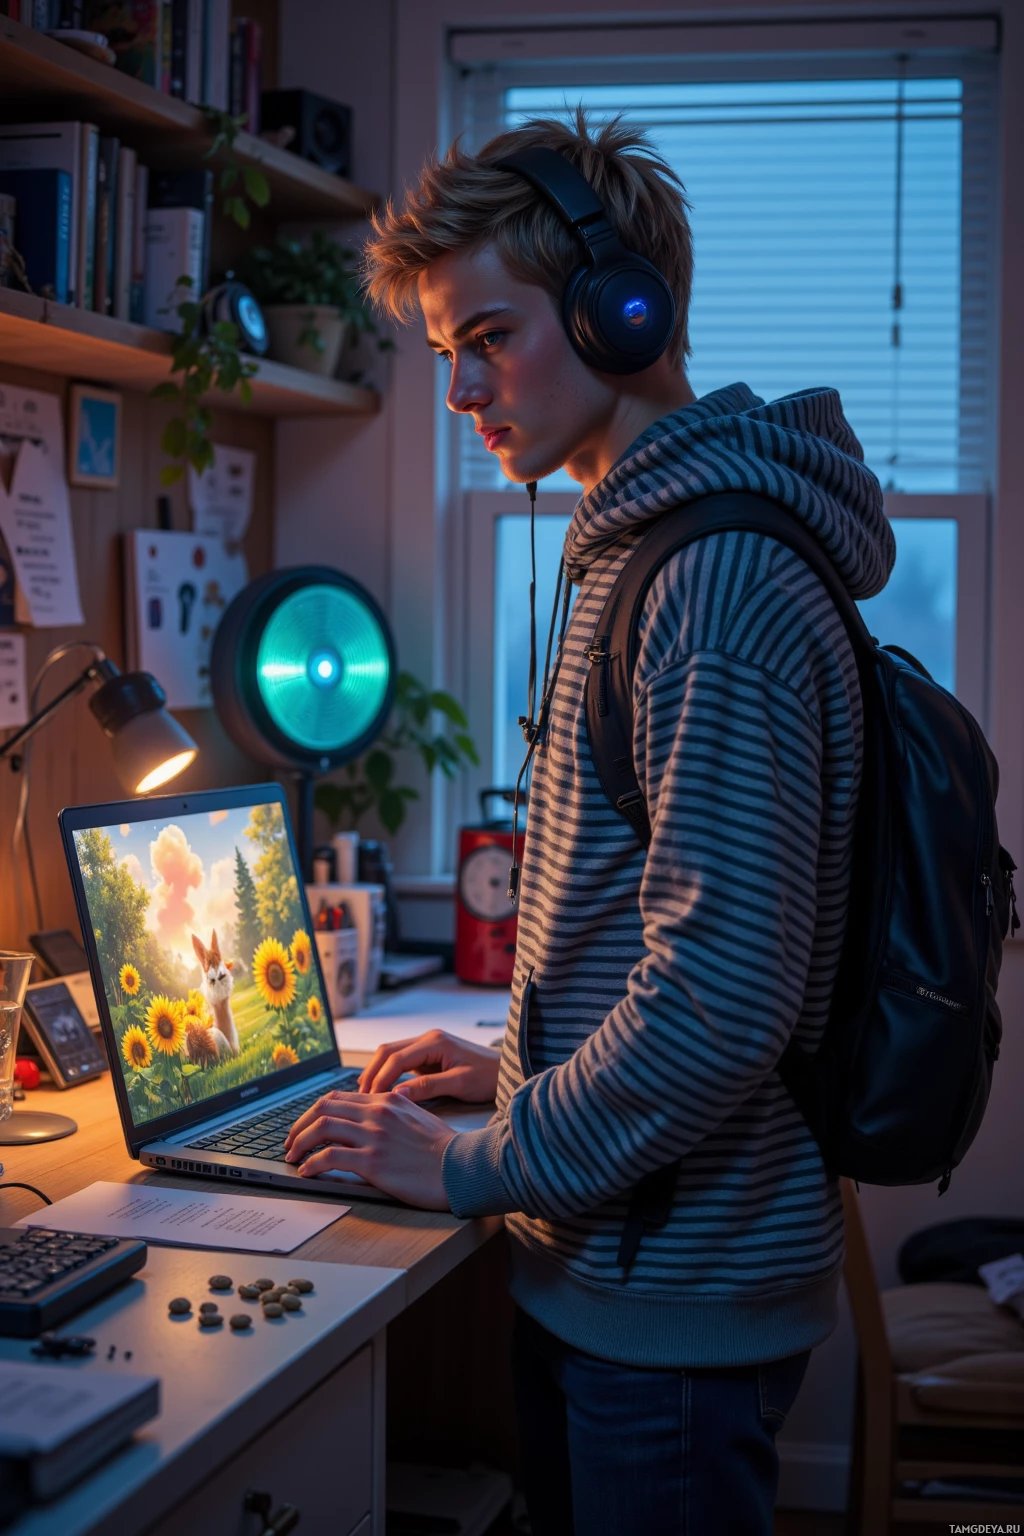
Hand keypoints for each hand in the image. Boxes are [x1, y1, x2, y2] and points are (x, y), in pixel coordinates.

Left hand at [283, 1089, 455, 1207]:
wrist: (462, 1167)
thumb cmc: (444, 1148)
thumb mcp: (417, 1117)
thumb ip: (393, 1111)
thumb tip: (371, 1116)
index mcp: (387, 1100)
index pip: (339, 1097)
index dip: (315, 1111)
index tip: (306, 1126)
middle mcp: (377, 1112)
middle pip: (323, 1107)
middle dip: (300, 1125)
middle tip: (290, 1142)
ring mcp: (374, 1136)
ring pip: (321, 1128)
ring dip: (299, 1142)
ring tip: (293, 1156)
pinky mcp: (373, 1162)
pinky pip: (330, 1158)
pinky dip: (312, 1164)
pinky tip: (307, 1171)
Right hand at [357, 1028, 500, 1103]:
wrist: (505, 1071)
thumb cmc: (487, 1077)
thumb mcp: (459, 1084)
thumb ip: (428, 1087)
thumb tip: (396, 1094)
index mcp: (434, 1042)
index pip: (396, 1058)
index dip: (380, 1078)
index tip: (370, 1099)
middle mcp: (427, 1038)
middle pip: (387, 1051)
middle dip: (371, 1073)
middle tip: (360, 1097)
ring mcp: (427, 1045)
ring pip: (391, 1054)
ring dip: (376, 1072)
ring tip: (365, 1095)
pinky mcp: (428, 1055)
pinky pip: (400, 1061)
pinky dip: (387, 1073)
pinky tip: (380, 1089)